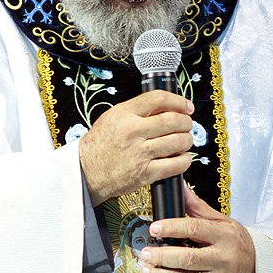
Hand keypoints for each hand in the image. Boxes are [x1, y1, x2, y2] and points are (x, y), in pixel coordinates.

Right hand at [79, 90, 193, 205]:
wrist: (86, 172)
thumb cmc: (99, 145)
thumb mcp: (113, 117)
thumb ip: (137, 110)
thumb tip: (166, 106)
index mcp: (124, 114)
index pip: (158, 99)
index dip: (178, 101)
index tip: (186, 106)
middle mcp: (132, 131)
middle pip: (173, 120)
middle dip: (186, 122)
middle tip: (186, 124)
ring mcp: (140, 153)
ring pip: (177, 141)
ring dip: (187, 140)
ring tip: (184, 141)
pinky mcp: (145, 173)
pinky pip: (175, 165)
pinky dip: (184, 161)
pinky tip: (182, 158)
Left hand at [137, 187, 256, 272]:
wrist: (257, 272)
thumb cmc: (237, 244)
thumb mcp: (223, 222)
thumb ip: (199, 208)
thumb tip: (182, 190)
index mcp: (225, 236)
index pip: (195, 229)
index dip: (172, 227)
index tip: (154, 228)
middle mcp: (223, 259)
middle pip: (187, 258)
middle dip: (162, 255)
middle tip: (145, 251)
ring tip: (146, 267)